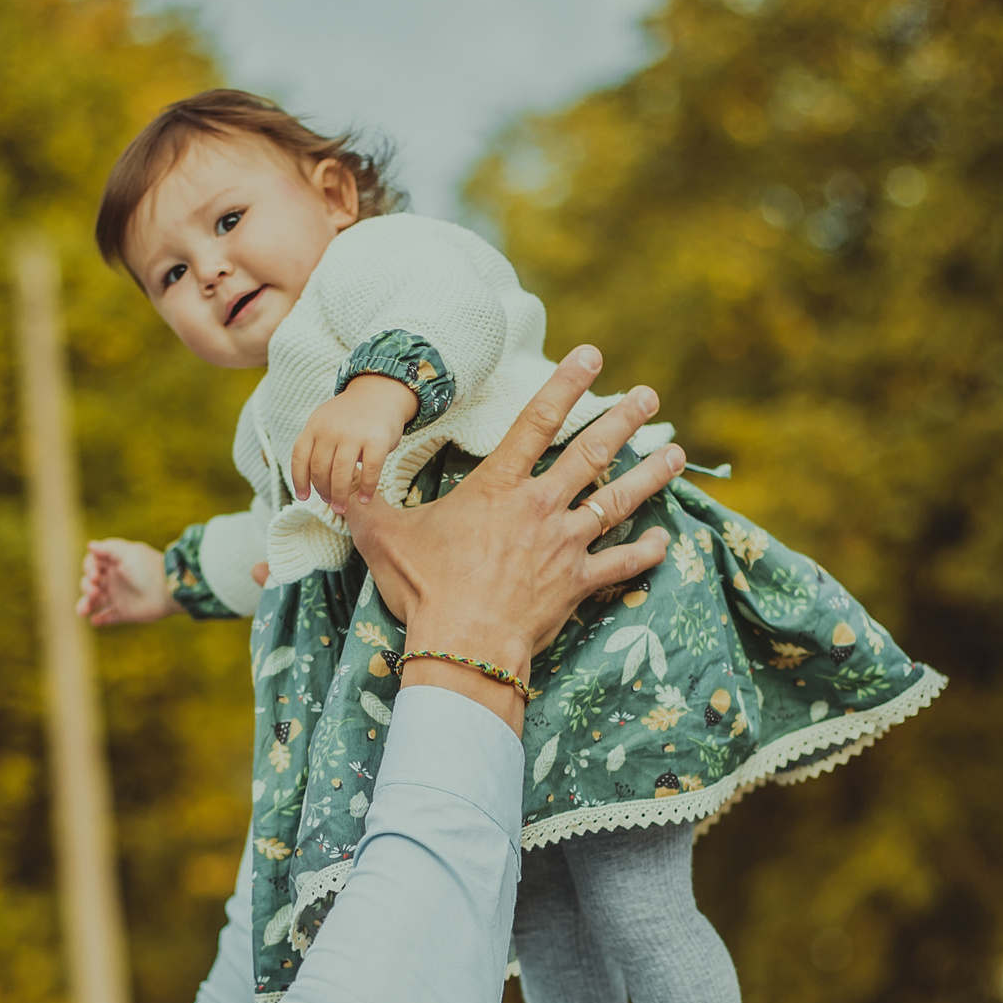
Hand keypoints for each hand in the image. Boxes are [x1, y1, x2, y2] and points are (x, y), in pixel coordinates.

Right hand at [77, 539, 175, 625]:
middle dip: (86, 587)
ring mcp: (119, 596)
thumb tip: (90, 544)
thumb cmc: (148, 568)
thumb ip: (108, 549)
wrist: (169, 590)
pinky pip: (108, 617)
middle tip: (95, 592)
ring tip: (83, 611)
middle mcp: (115, 579)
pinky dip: (99, 619)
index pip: (92, 564)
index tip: (94, 575)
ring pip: (95, 601)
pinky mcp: (125, 612)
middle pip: (90, 582)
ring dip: (85, 604)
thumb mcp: (127, 553)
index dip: (89, 569)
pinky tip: (94, 620)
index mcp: (114, 562)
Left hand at [291, 374, 418, 510]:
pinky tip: (365, 499)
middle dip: (322, 491)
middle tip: (330, 502)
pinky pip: (370, 471)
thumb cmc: (350, 417)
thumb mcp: (325, 422)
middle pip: (319, 469)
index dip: (299, 480)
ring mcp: (354, 434)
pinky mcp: (377, 440)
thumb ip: (316, 445)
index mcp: (315, 426)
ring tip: (341, 508)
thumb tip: (308, 482)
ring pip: (341, 474)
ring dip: (340, 495)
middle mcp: (331, 429)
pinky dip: (367, 489)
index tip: (303, 497)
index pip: (300, 457)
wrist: (379, 394)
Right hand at [341, 346, 681, 731]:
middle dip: (623, 421)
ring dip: (649, 476)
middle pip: (591, 454)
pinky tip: (661, 539)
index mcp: (498, 488)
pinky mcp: (578, 585)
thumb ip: (362, 504)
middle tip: (649, 397)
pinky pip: (620, 564)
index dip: (565, 385)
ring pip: (617, 501)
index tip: (592, 356)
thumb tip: (329, 482)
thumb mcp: (382, 537)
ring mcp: (564, 545)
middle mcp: (539, 508)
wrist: (464, 646)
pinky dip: (643, 552)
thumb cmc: (423, 589)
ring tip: (674, 455)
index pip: (536, 422)